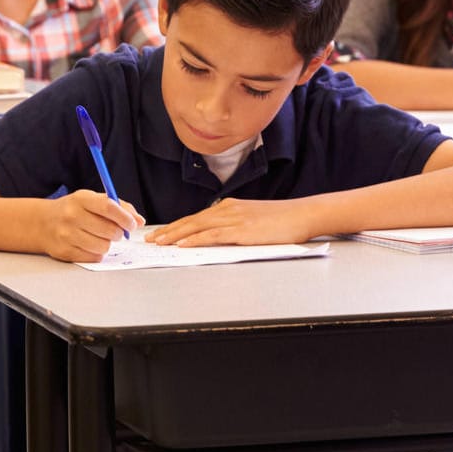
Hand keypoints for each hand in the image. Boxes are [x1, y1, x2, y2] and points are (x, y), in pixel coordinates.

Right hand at [39, 190, 142, 262]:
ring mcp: (66, 235)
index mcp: (81, 199)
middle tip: (115, 232)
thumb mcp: (92, 200)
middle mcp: (72, 216)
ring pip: (103, 247)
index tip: (132, 224)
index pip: (109, 208)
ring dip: (106, 244)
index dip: (125, 218)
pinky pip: (94, 257)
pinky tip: (88, 245)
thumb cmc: (74, 210)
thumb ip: (119, 207)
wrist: (43, 223)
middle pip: (109, 231)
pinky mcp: (65, 252)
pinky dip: (96, 253)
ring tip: (98, 237)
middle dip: (118, 234)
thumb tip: (139, 221)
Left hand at [145, 198, 315, 247]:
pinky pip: (212, 235)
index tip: (161, 233)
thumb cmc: (282, 221)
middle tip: (150, 239)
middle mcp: (228, 209)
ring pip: (197, 226)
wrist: (302, 215)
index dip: (177, 226)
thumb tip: (219, 237)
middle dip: (168, 230)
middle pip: (191, 220)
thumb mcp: (254, 220)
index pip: (196, 217)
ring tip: (159, 242)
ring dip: (175, 235)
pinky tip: (183, 244)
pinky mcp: (242, 230)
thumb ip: (235, 226)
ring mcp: (234, 219)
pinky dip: (195, 239)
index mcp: (230, 207)